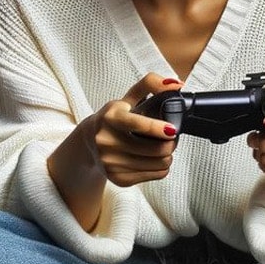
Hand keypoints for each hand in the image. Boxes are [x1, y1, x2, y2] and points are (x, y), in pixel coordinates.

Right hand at [81, 73, 180, 187]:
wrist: (89, 142)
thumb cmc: (114, 118)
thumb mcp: (129, 98)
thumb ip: (151, 84)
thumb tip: (175, 84)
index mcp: (111, 118)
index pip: (138, 124)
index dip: (159, 128)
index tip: (172, 129)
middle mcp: (107, 142)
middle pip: (157, 149)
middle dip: (171, 142)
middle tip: (170, 137)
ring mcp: (111, 163)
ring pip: (160, 164)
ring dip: (168, 155)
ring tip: (161, 147)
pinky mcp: (118, 178)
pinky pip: (156, 175)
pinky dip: (161, 167)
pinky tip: (153, 158)